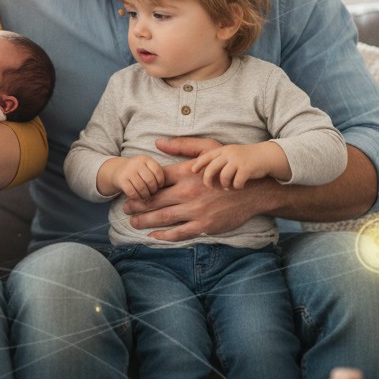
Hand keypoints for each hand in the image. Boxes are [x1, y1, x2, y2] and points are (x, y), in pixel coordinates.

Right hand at [102, 155, 165, 199]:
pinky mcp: (121, 180)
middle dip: (153, 190)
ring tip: (146, 196)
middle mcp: (136, 163)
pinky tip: (138, 197)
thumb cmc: (138, 172)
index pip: (158, 171)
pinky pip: (132, 192)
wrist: (117, 170)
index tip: (159, 187)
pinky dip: (137, 197)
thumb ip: (156, 174)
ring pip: (141, 188)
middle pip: (150, 181)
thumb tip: (167, 190)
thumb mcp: (147, 168)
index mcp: (146, 159)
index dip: (160, 182)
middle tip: (152, 193)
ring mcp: (128, 171)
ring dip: (145, 195)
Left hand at [122, 137, 268, 241]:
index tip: (131, 189)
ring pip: (162, 217)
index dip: (141, 186)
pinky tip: (152, 235)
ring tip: (132, 222)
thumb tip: (159, 143)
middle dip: (137, 205)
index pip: (156, 179)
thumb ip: (183, 146)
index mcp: (187, 172)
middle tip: (125, 208)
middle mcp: (188, 191)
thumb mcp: (209, 150)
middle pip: (154, 200)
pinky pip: (178, 233)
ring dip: (144, 221)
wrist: (254, 191)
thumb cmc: (229, 168)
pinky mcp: (204, 225)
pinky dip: (163, 235)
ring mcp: (195, 210)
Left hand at [191, 142, 278, 188]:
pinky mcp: (247, 168)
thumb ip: (218, 160)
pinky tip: (239, 187)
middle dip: (208, 180)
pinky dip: (236, 186)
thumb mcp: (231, 154)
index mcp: (223, 150)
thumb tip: (202, 171)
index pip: (206, 156)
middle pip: (211, 168)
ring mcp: (238, 161)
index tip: (193, 171)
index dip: (198, 164)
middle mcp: (229, 154)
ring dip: (224, 185)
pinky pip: (236, 182)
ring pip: (223, 177)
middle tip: (210, 187)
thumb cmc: (245, 158)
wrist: (267, 156)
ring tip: (227, 187)